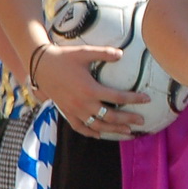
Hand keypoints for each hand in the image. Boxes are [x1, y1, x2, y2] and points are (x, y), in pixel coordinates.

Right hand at [33, 43, 150, 137]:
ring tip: (129, 133)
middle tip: (142, 121)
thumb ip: (104, 53)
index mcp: (90, 89)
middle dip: (128, 120)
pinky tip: (101, 136)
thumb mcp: (85, 52)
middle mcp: (83, 103)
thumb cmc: (65, 57)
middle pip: (110, 117)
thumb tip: (122, 53)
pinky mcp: (66, 113)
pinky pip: (80, 127)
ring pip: (98, 126)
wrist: (41, 65)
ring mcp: (74, 110)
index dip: (134, 99)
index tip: (147, 99)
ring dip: (114, 131)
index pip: (118, 98)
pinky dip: (91, 133)